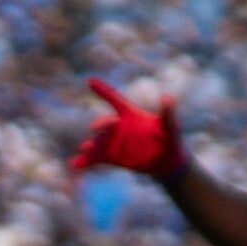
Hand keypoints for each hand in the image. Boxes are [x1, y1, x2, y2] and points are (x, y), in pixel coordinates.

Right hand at [71, 78, 189, 181]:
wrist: (168, 163)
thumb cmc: (171, 140)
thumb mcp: (171, 129)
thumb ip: (168, 115)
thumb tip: (167, 97)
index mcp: (132, 116)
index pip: (116, 100)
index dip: (103, 90)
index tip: (90, 80)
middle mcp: (120, 127)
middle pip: (106, 123)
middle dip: (101, 124)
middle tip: (96, 127)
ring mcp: (114, 143)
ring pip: (98, 142)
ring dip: (90, 145)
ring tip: (85, 148)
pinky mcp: (112, 158)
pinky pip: (95, 159)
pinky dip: (84, 161)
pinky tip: (75, 165)